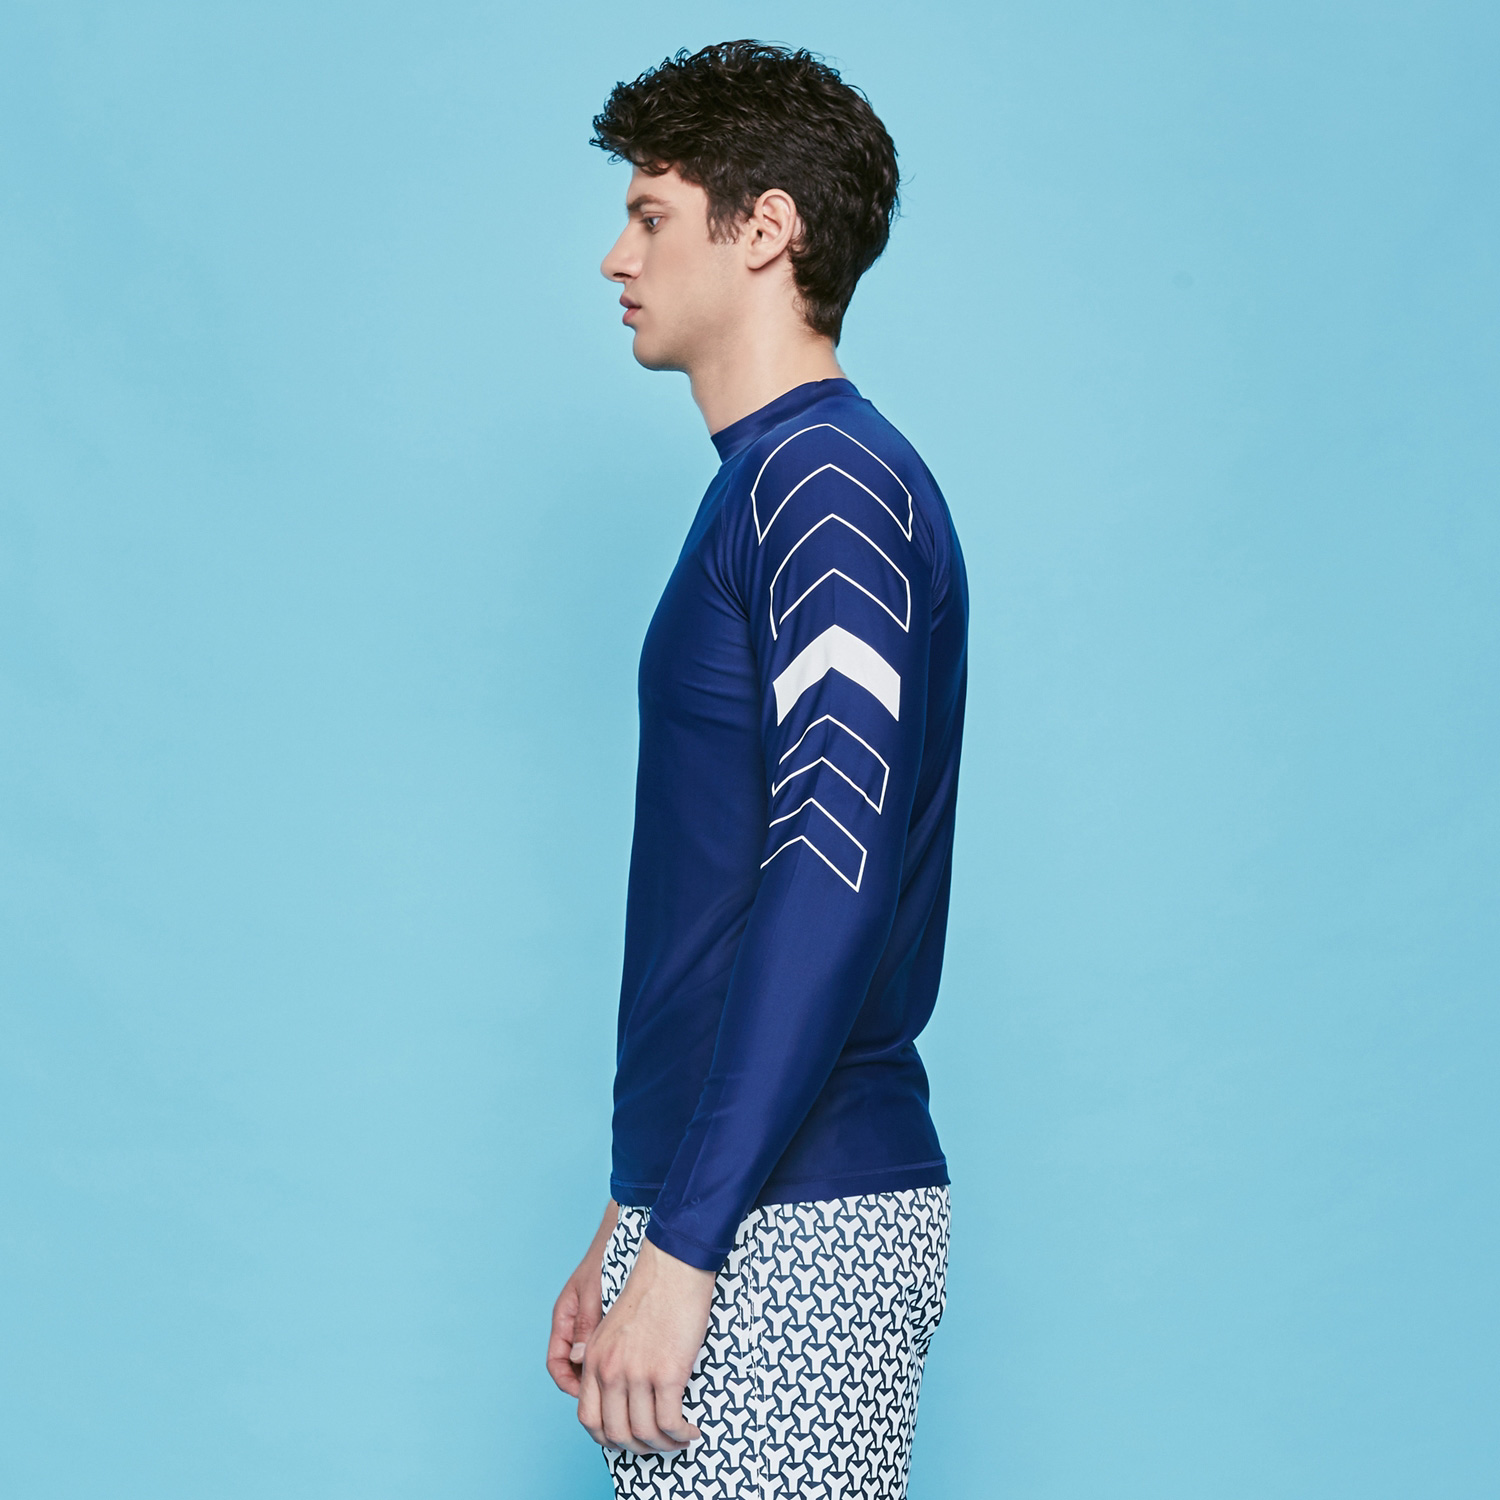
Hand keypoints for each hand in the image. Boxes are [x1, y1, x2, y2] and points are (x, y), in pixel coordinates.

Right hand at [547, 1201, 618, 1396]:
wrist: (627, 1229)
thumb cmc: (607, 1255)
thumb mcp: (594, 1291)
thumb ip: (586, 1324)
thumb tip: (577, 1359)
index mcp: (565, 1318)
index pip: (557, 1363)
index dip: (568, 1384)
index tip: (589, 1396)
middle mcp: (576, 1324)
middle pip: (575, 1368)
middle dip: (591, 1388)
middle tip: (615, 1399)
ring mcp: (593, 1321)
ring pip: (594, 1361)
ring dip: (607, 1377)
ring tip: (630, 1388)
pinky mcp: (612, 1319)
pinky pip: (610, 1348)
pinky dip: (620, 1361)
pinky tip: (641, 1366)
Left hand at [577, 1236, 715, 1455]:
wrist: (673, 1267)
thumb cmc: (650, 1292)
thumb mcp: (611, 1326)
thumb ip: (602, 1357)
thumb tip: (600, 1381)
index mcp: (593, 1358)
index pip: (588, 1418)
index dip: (607, 1437)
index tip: (627, 1437)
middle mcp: (610, 1370)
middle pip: (615, 1433)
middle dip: (638, 1448)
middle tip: (656, 1444)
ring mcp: (638, 1374)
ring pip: (644, 1433)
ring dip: (663, 1446)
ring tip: (679, 1438)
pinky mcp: (667, 1373)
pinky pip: (669, 1422)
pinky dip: (681, 1434)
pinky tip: (690, 1430)